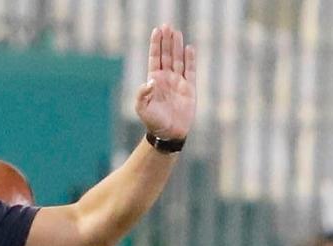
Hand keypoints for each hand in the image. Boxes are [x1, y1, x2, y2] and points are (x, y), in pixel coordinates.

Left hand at [135, 24, 195, 140]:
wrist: (169, 132)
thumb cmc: (153, 121)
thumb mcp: (142, 108)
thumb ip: (143, 94)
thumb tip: (151, 80)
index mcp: (153, 80)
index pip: (154, 58)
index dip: (155, 45)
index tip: (157, 31)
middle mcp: (166, 78)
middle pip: (166, 55)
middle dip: (166, 41)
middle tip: (167, 26)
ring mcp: (178, 81)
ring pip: (178, 59)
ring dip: (177, 46)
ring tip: (176, 32)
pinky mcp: (189, 88)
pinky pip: (190, 70)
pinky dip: (190, 60)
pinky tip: (189, 48)